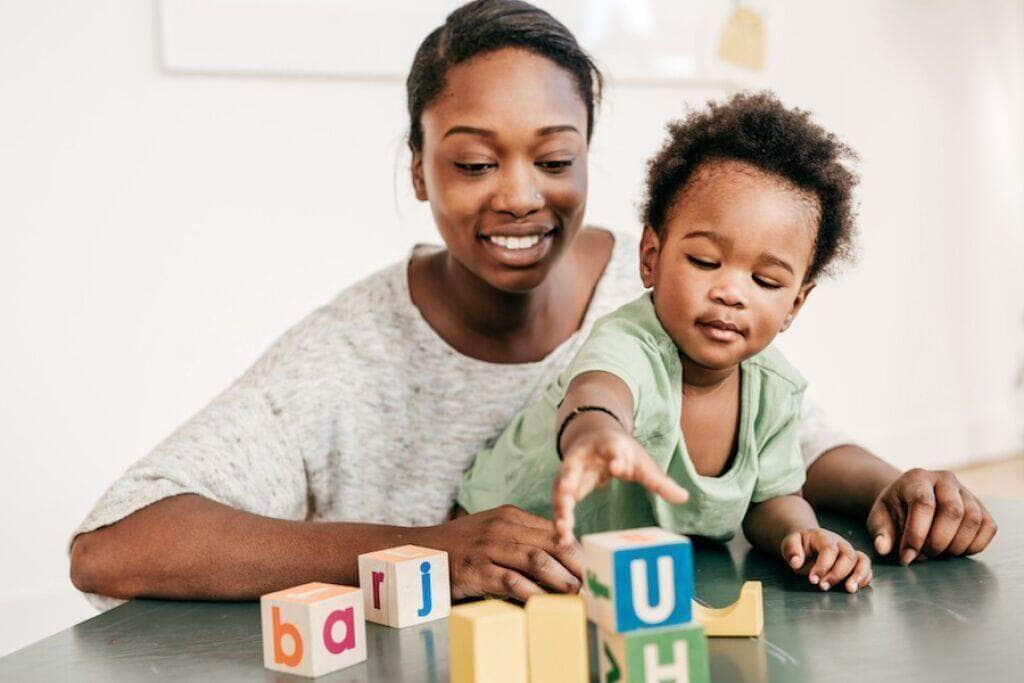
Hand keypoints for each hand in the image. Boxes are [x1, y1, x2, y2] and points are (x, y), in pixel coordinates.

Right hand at [417, 505, 582, 601]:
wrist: (417, 550)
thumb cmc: (462, 546)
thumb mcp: (493, 532)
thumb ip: (522, 540)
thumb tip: (562, 562)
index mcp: (511, 515)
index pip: (555, 531)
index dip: (577, 552)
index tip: (590, 570)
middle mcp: (502, 527)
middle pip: (552, 543)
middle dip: (576, 566)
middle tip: (589, 585)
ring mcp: (487, 547)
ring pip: (536, 560)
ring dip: (560, 579)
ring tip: (574, 594)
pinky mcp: (474, 569)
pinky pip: (511, 581)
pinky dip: (531, 593)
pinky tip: (542, 602)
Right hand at [552, 415, 687, 544]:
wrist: (592, 437)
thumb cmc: (620, 452)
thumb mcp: (640, 461)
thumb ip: (657, 480)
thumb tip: (684, 497)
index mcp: (606, 446)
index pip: (611, 450)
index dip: (615, 458)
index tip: (619, 468)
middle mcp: (582, 457)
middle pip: (572, 469)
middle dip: (569, 483)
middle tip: (569, 495)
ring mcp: (569, 472)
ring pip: (560, 490)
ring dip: (560, 510)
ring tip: (564, 531)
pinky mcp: (564, 488)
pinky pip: (560, 505)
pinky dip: (560, 522)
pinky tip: (562, 541)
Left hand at [781, 528, 871, 592]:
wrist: (808, 543)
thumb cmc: (800, 545)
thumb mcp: (790, 543)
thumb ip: (791, 550)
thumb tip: (796, 562)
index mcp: (823, 537)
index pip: (829, 549)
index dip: (823, 565)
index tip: (813, 579)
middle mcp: (840, 544)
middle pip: (848, 556)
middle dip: (837, 574)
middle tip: (823, 587)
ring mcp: (849, 553)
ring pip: (863, 561)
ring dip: (858, 576)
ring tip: (849, 589)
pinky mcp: (855, 563)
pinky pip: (867, 569)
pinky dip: (864, 579)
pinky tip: (855, 588)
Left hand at [866, 468, 996, 563]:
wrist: (909, 501)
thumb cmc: (894, 512)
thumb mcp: (879, 519)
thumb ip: (880, 533)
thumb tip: (883, 548)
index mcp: (916, 478)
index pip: (923, 503)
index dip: (916, 534)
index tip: (907, 557)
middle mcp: (944, 479)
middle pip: (953, 511)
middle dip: (938, 541)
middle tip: (924, 555)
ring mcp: (966, 492)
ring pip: (973, 520)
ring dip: (956, 545)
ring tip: (938, 553)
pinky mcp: (981, 507)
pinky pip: (988, 527)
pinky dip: (974, 545)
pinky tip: (954, 550)